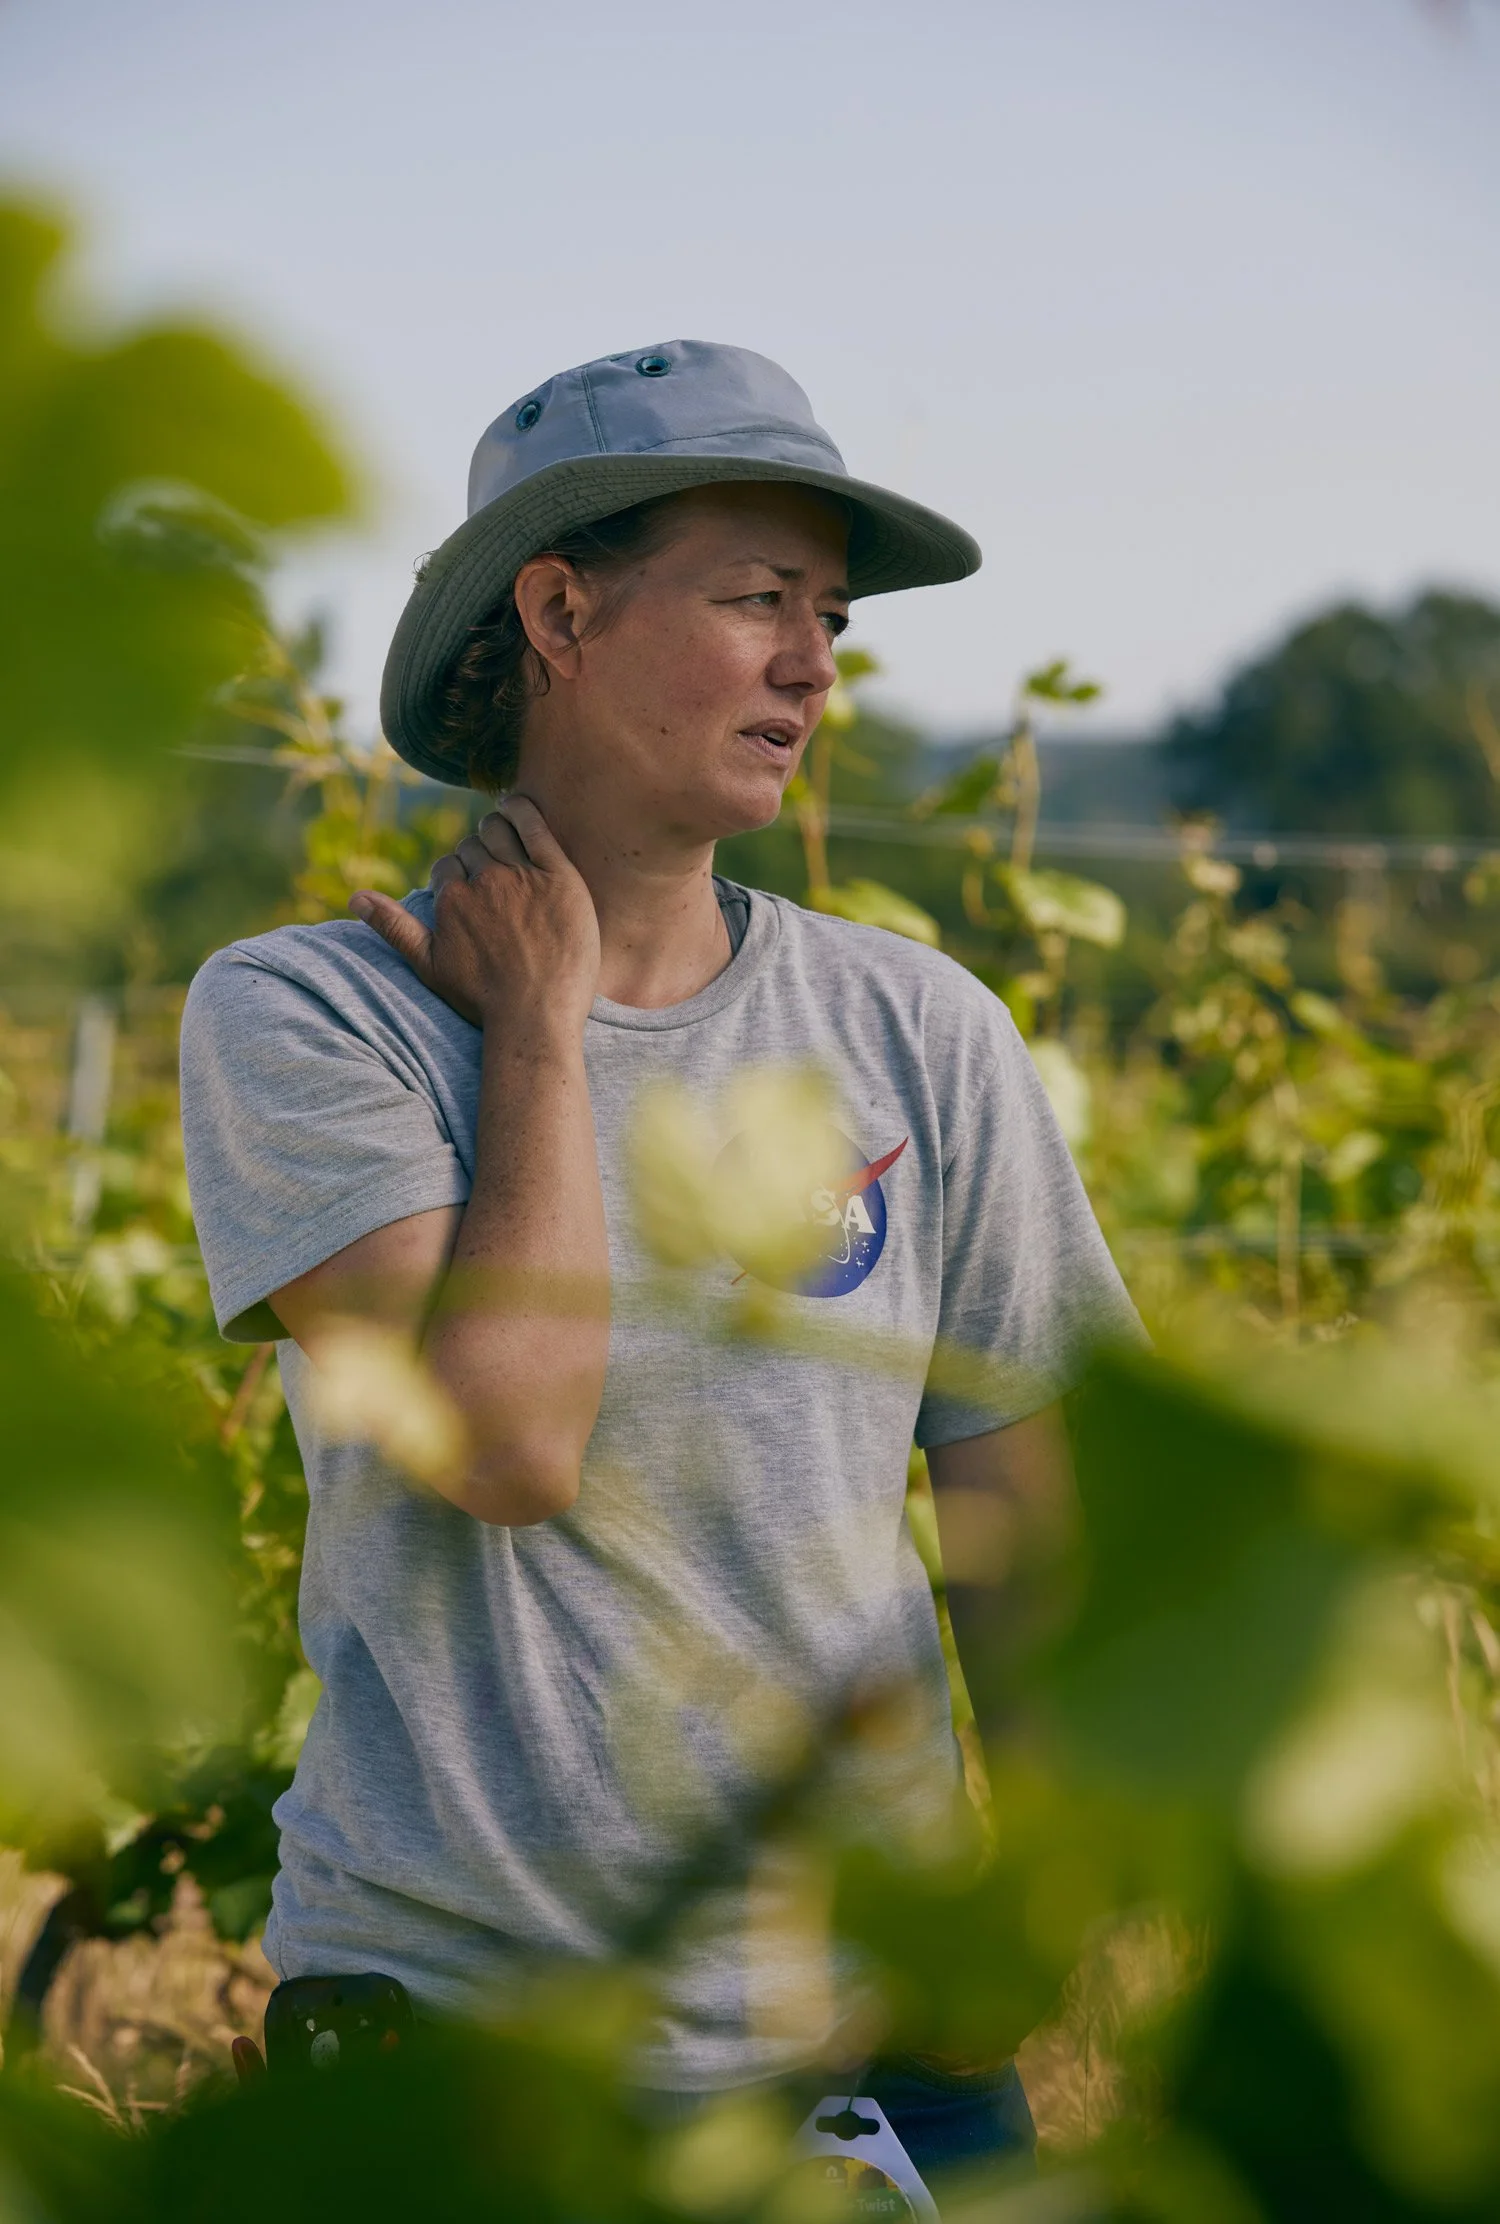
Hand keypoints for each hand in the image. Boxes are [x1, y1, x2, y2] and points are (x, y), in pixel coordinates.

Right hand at [349, 797, 599, 1038]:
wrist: (537, 1016)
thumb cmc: (483, 999)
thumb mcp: (429, 965)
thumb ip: (393, 927)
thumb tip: (354, 898)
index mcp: (452, 899)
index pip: (447, 865)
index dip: (457, 874)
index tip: (469, 886)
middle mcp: (484, 881)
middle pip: (474, 846)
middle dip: (478, 854)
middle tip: (493, 869)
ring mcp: (522, 876)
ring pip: (500, 830)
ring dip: (497, 829)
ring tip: (506, 838)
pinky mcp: (559, 875)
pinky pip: (536, 825)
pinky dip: (524, 810)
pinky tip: (519, 808)